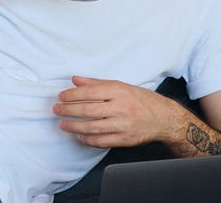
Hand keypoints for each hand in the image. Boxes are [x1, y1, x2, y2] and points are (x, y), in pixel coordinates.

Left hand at [53, 76, 186, 147]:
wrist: (164, 118)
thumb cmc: (141, 100)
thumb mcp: (121, 86)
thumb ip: (97, 83)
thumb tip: (75, 80)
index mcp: (119, 91)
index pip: (89, 92)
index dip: (71, 95)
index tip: (61, 97)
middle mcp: (121, 108)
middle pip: (88, 110)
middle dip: (68, 110)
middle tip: (56, 110)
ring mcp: (123, 124)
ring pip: (92, 127)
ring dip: (74, 126)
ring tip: (63, 124)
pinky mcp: (125, 139)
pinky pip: (102, 141)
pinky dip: (88, 139)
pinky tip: (80, 135)